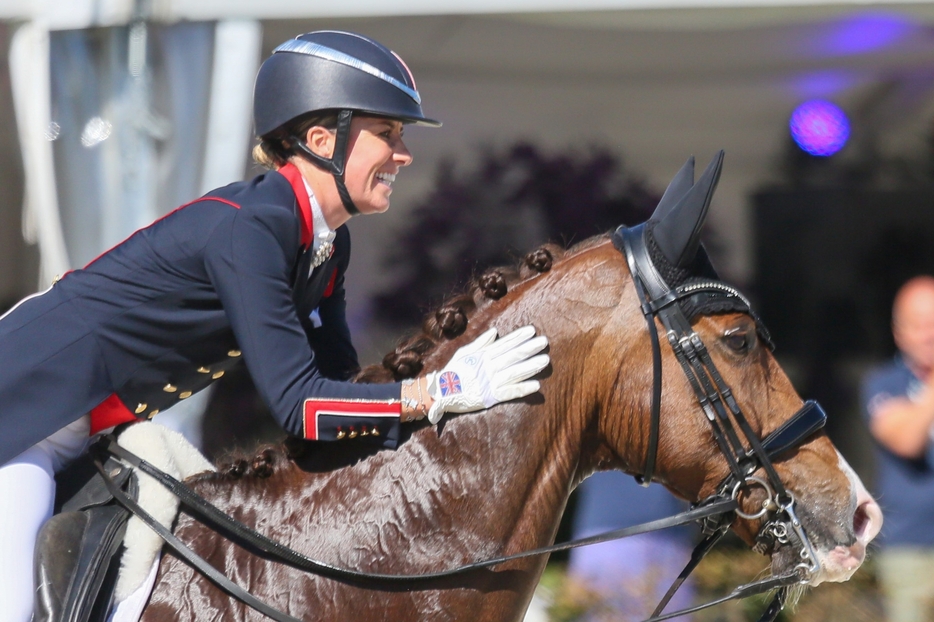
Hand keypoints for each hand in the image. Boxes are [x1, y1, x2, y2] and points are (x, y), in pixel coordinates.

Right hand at [426, 326, 548, 423]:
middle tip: (544, 342)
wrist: (440, 393)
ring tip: (545, 360)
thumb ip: (480, 343)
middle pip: (512, 356)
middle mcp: (488, 367)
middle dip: (529, 348)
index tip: (532, 330)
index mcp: (482, 356)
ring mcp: (490, 382)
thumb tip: (494, 332)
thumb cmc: (452, 372)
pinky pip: (509, 392)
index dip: (518, 337)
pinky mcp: (490, 397)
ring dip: (530, 367)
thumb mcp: (464, 353)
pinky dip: (522, 389)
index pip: (504, 344)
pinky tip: (536, 385)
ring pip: (514, 372)